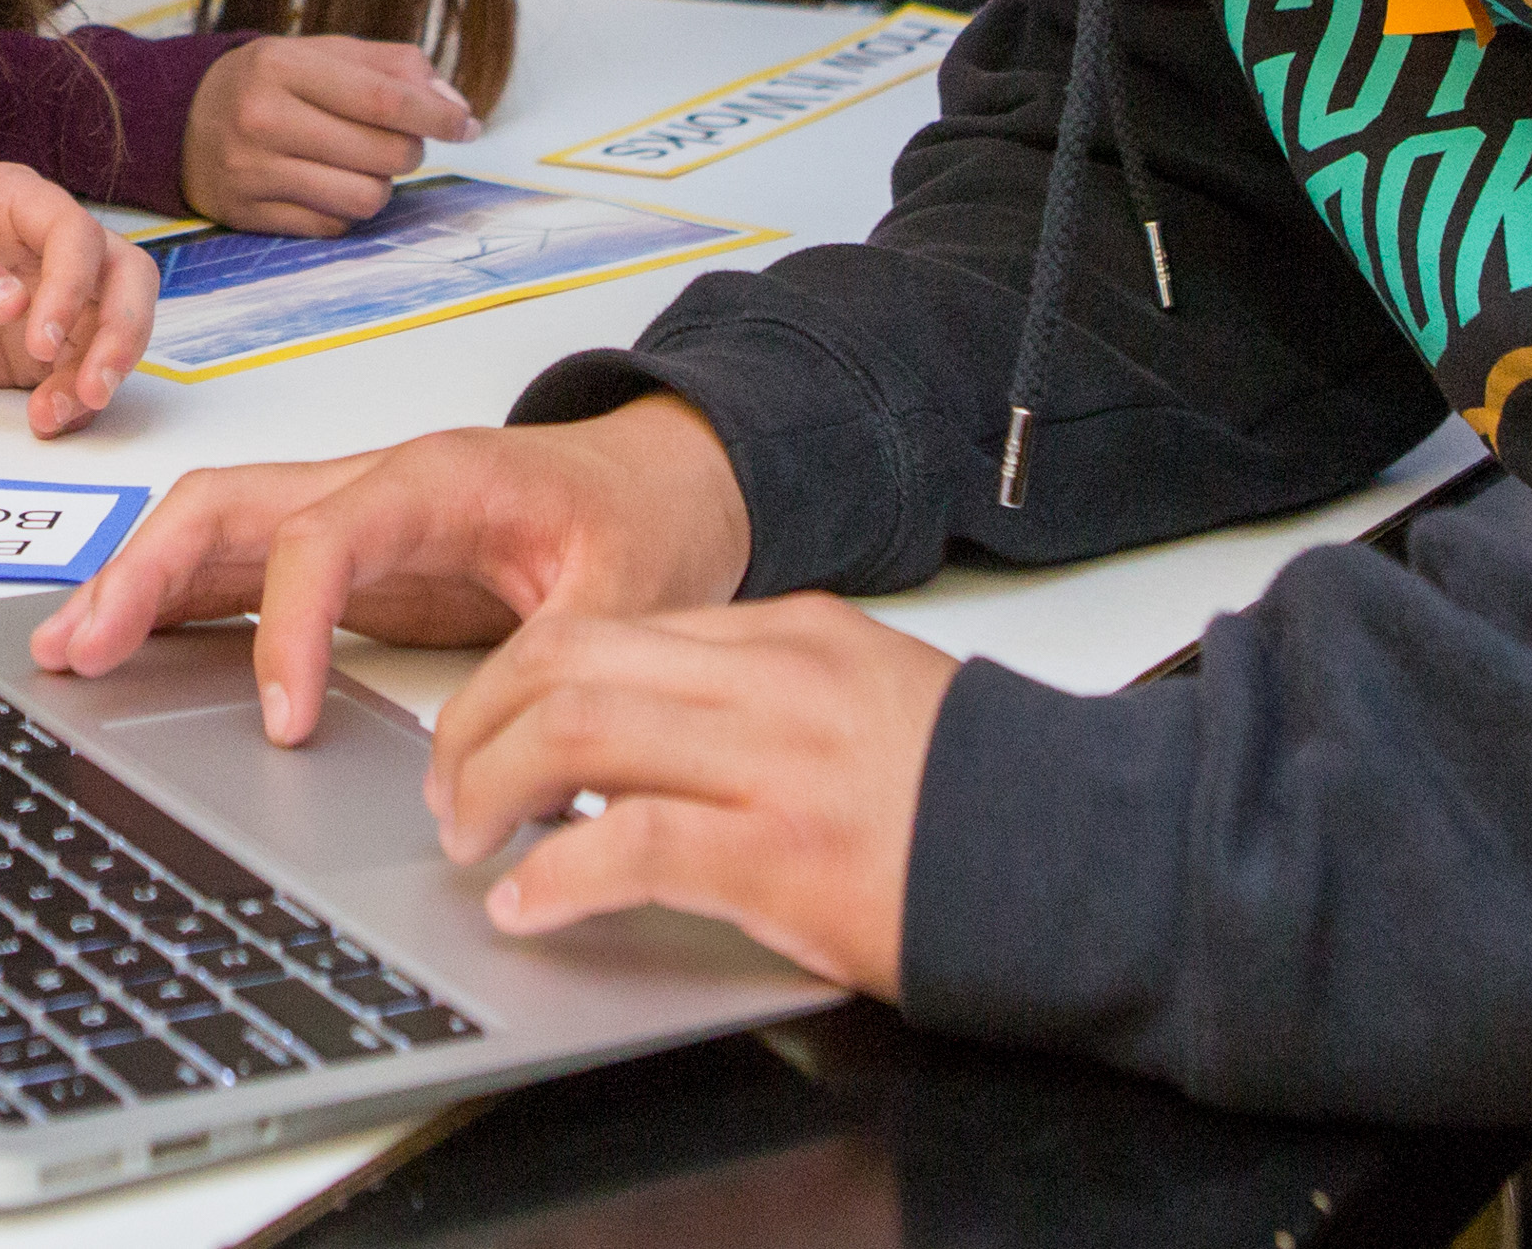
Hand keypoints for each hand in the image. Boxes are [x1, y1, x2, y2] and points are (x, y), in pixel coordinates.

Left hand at [0, 165, 157, 435]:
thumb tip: (11, 300)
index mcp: (13, 199)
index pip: (74, 232)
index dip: (71, 282)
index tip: (37, 335)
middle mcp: (43, 246)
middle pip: (124, 277)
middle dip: (121, 331)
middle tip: (92, 383)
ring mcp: (46, 300)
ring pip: (113, 327)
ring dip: (102, 371)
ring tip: (58, 413)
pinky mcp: (33, 352)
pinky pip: (79, 372)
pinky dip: (76, 400)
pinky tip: (44, 420)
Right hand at [25, 394, 750, 744]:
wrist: (665, 480)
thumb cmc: (645, 517)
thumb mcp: (634, 590)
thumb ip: (570, 665)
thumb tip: (514, 768)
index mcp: (438, 478)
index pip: (326, 536)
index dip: (289, 627)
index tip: (282, 722)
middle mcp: (373, 481)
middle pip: (229, 504)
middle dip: (145, 571)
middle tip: (85, 650)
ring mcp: (348, 511)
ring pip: (213, 525)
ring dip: (134, 580)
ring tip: (65, 651)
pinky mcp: (342, 552)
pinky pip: (236, 563)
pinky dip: (168, 598)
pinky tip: (118, 646)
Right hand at [180, 38, 472, 233]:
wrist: (176, 120)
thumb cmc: (268, 81)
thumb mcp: (320, 52)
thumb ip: (392, 66)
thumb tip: (456, 105)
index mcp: (282, 65)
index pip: (384, 99)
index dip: (438, 115)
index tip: (467, 125)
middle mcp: (262, 118)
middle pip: (383, 153)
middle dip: (411, 150)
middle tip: (401, 140)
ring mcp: (251, 171)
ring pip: (364, 198)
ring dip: (382, 185)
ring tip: (364, 165)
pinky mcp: (247, 215)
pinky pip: (332, 226)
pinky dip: (347, 209)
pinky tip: (331, 184)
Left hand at [425, 595, 952, 991]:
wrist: (1079, 858)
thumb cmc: (975, 799)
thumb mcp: (862, 696)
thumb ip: (760, 695)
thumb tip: (647, 727)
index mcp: (790, 633)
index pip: (608, 628)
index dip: (517, 683)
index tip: (484, 732)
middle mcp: (773, 679)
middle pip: (565, 662)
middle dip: (477, 725)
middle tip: (451, 790)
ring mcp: (775, 763)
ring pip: (575, 732)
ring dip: (491, 790)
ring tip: (471, 842)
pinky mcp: (782, 856)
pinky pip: (628, 848)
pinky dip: (553, 876)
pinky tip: (529, 903)